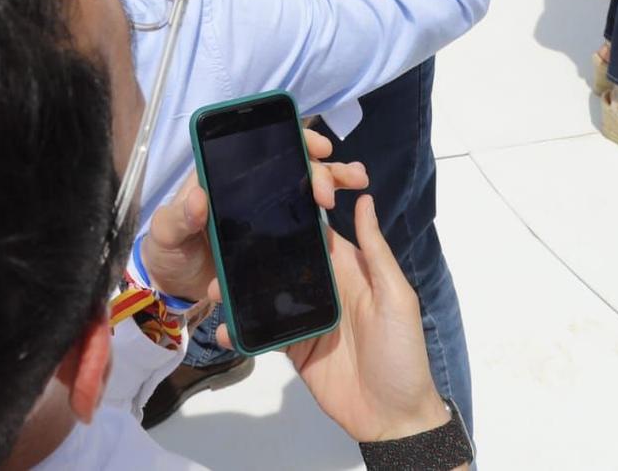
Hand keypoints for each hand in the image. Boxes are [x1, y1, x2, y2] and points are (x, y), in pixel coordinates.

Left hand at [141, 128, 366, 307]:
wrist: (174, 286)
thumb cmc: (167, 250)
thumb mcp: (165, 234)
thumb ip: (178, 217)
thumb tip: (200, 197)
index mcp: (225, 177)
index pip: (264, 146)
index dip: (294, 139)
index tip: (318, 146)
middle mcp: (250, 189)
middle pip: (293, 166)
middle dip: (321, 168)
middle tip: (332, 191)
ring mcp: (266, 213)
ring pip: (305, 189)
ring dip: (334, 180)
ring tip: (358, 180)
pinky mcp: (275, 239)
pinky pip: (304, 225)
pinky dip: (328, 219)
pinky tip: (348, 216)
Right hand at [220, 194, 447, 445]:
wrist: (392, 419)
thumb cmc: (403, 354)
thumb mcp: (396, 298)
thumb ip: (376, 252)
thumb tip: (364, 200)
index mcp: (350, 271)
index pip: (316, 235)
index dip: (291, 218)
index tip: (257, 199)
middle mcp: (326, 290)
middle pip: (284, 264)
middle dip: (252, 255)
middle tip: (220, 249)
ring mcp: (307, 320)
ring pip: (267, 296)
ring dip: (240, 292)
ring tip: (214, 289)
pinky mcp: (294, 348)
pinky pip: (264, 333)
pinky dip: (242, 330)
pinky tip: (225, 328)